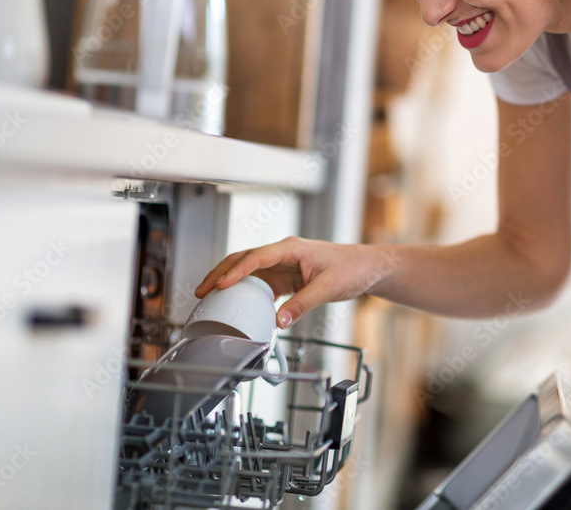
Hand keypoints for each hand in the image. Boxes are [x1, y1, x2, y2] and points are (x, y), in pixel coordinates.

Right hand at [195, 237, 396, 328]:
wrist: (368, 268)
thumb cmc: (352, 268)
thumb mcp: (328, 288)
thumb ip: (302, 305)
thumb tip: (279, 322)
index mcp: (292, 248)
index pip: (256, 257)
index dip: (236, 271)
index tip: (221, 285)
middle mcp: (284, 253)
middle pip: (244, 259)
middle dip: (221, 273)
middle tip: (202, 291)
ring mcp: (283, 265)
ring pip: (248, 271)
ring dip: (229, 282)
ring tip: (210, 297)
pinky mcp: (286, 277)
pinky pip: (260, 283)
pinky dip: (246, 292)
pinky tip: (237, 305)